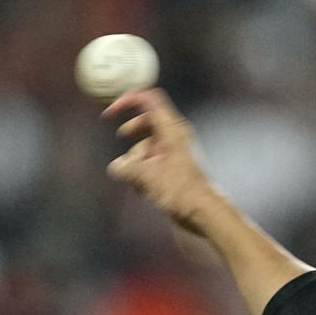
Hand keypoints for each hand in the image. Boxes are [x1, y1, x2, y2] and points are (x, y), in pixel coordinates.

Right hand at [103, 88, 216, 234]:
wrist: (205, 214)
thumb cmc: (181, 192)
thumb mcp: (147, 177)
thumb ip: (127, 168)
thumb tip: (116, 167)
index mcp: (172, 129)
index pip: (150, 100)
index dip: (128, 100)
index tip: (110, 113)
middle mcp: (175, 137)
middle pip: (147, 121)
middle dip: (133, 132)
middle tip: (122, 137)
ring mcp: (175, 153)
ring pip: (148, 145)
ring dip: (137, 160)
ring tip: (137, 181)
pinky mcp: (174, 170)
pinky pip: (153, 163)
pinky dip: (144, 171)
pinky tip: (142, 190)